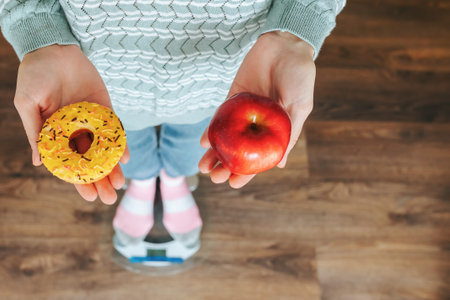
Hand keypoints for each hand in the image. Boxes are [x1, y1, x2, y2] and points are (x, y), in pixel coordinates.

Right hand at [14, 44, 128, 203]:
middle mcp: (76, 132)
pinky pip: (115, 129)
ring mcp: (92, 122)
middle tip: (110, 198)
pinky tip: (125, 157)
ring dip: (113, 167)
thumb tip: (39, 163)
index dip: (79, 182)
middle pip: (91, 162)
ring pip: (105, 150)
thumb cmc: (35, 76)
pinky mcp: (105, 109)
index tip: (89, 197)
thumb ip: (35, 132)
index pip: (70, 165)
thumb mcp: (27, 104)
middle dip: (100, 180)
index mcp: (56, 135)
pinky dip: (120, 143)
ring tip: (120, 184)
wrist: (54, 48)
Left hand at [199, 31, 314, 187]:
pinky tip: (204, 141)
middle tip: (214, 177)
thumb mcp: (300, 108)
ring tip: (203, 166)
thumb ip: (289, 134)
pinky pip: (221, 116)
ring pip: (227, 137)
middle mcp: (258, 125)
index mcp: (276, 131)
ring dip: (215, 152)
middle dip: (225, 165)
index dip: (246, 173)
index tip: (233, 184)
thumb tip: (280, 164)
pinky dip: (212, 129)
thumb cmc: (299, 77)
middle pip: (239, 150)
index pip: (259, 158)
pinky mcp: (234, 97)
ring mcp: (244, 112)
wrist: (286, 44)